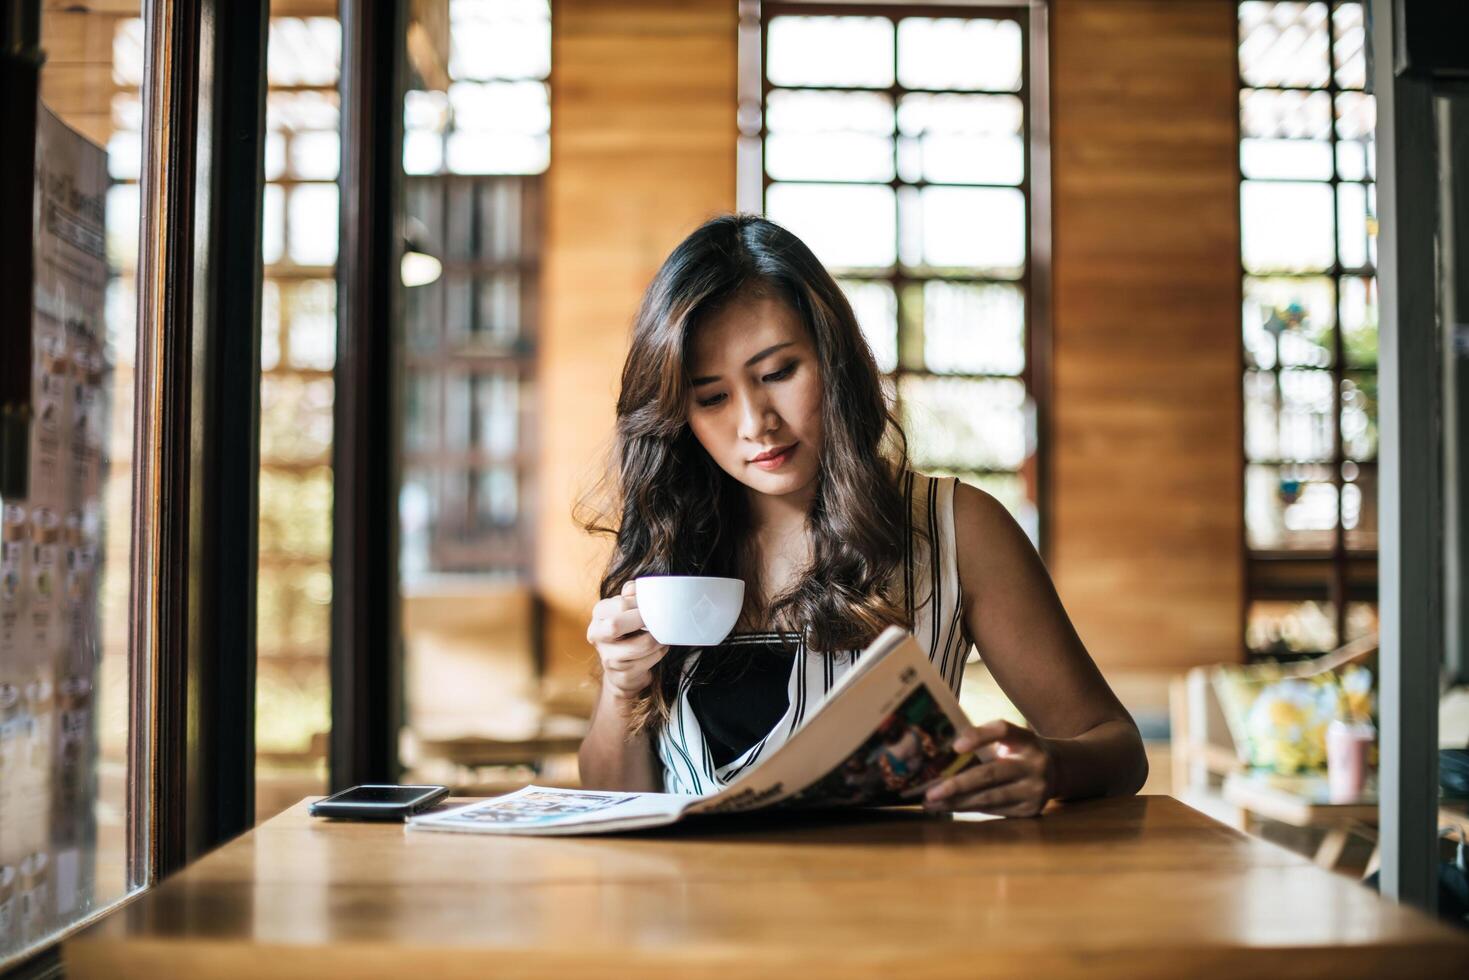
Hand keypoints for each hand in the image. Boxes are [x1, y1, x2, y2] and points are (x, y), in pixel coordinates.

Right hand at [587, 580, 669, 700]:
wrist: (621, 668)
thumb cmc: (627, 631)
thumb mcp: (626, 609)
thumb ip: (631, 594)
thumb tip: (635, 588)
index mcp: (598, 614)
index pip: (619, 604)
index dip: (641, 603)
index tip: (652, 605)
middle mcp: (597, 636)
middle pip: (616, 624)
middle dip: (644, 620)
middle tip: (659, 618)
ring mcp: (608, 658)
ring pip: (642, 645)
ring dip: (658, 638)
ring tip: (662, 634)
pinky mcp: (622, 675)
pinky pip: (650, 660)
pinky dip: (660, 652)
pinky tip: (658, 648)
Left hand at [923, 719, 1054, 817]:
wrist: (1058, 771)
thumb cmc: (1019, 750)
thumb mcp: (1010, 737)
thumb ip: (984, 737)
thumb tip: (943, 748)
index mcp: (1026, 738)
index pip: (1002, 730)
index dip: (979, 736)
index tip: (955, 746)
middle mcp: (1034, 763)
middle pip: (990, 773)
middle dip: (957, 784)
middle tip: (930, 792)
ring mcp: (1035, 789)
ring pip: (990, 798)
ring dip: (957, 802)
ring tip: (932, 803)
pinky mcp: (1031, 809)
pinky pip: (995, 810)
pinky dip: (970, 809)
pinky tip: (950, 807)